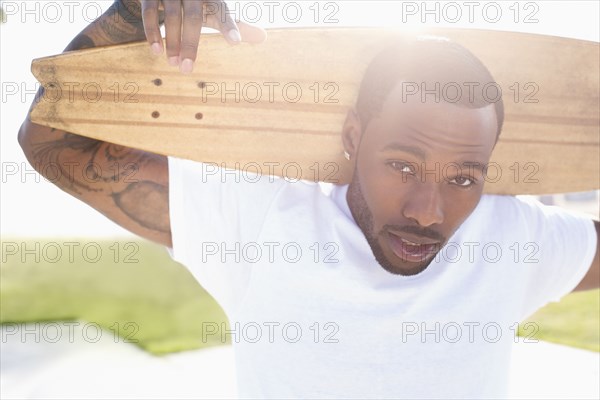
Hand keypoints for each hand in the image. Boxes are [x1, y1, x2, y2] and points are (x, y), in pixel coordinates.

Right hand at [141, 0, 265, 73]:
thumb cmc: (197, 3)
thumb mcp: (215, 12)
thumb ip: (236, 25)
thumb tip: (264, 37)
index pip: (222, 11)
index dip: (229, 26)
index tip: (236, 44)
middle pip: (194, 18)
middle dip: (191, 45)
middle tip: (187, 70)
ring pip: (172, 17)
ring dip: (172, 43)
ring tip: (173, 64)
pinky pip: (150, 13)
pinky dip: (152, 32)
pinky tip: (156, 51)